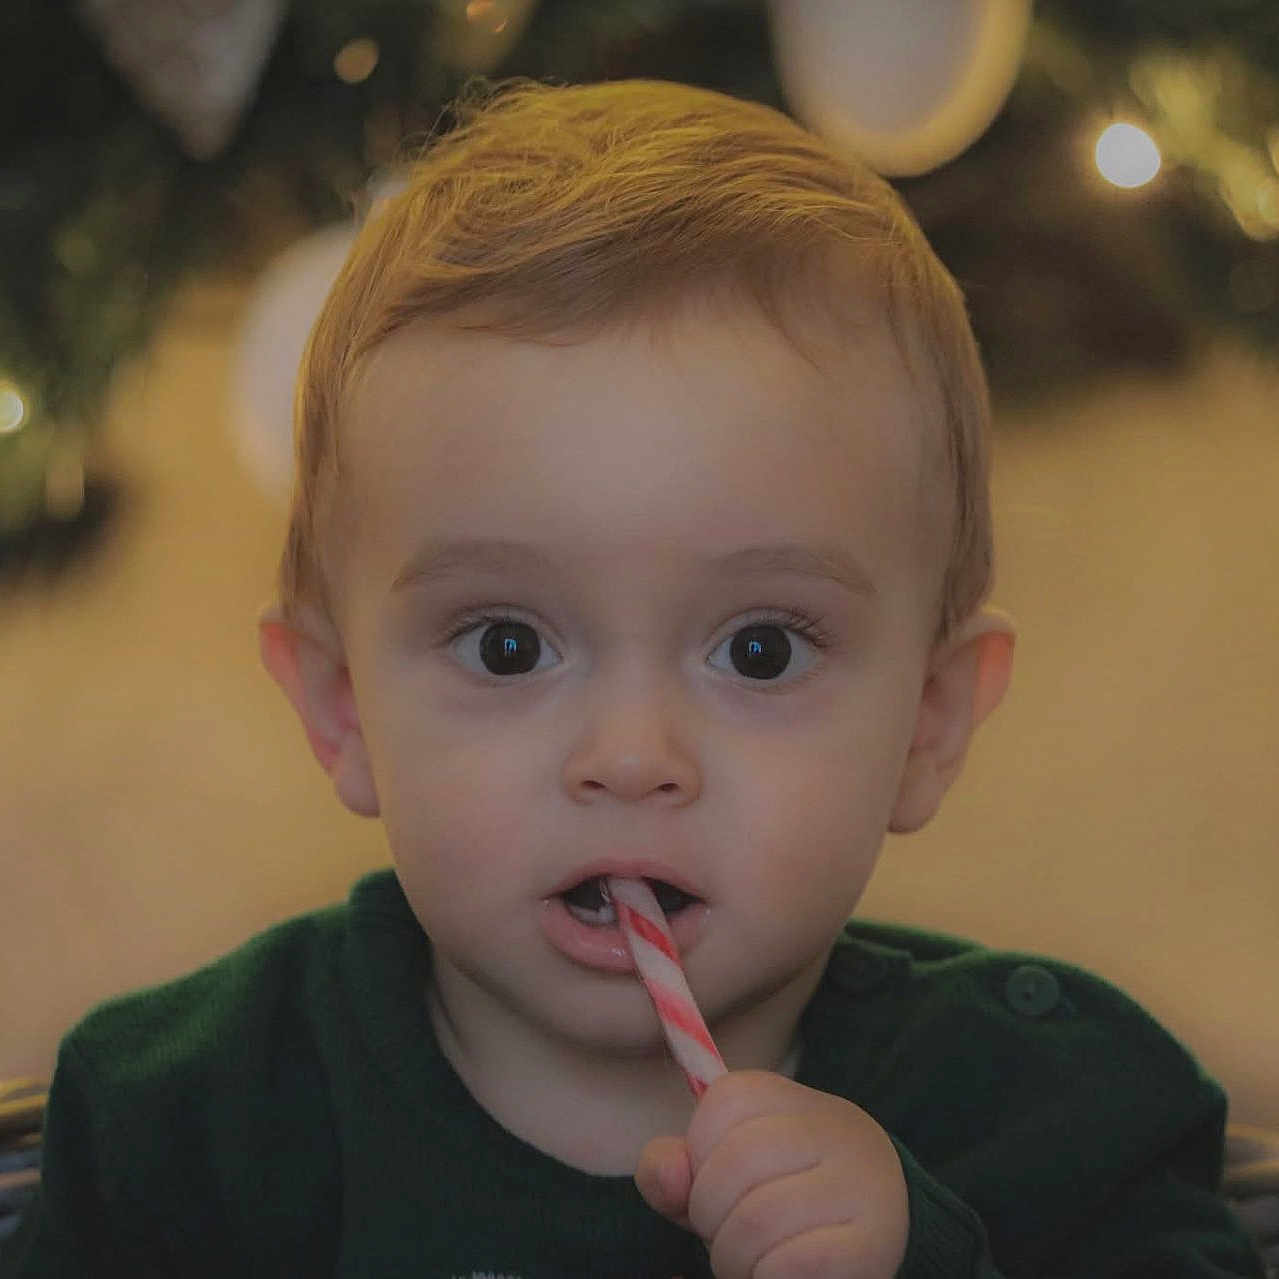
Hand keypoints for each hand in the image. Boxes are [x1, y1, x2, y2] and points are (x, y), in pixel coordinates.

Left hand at [635, 1070, 908, 1278]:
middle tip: (731, 1236)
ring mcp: (857, 1183)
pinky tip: (783, 1273)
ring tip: (754, 1260)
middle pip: (734, 1167)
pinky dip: (768, 1277)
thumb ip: (676, 1170)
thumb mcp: (719, 1166)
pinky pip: (791, 1265)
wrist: (875, 1212)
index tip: (721, 1185)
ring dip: (735, 1259)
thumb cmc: (776, 1188)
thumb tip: (666, 1175)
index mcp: (782, 1095)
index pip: (718, 1108)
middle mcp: (830, 1128)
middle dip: (712, 1219)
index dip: (701, 1161)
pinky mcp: (872, 1242)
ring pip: (757, 1221)